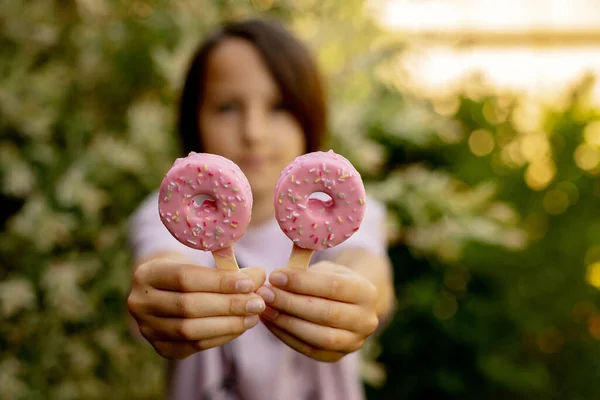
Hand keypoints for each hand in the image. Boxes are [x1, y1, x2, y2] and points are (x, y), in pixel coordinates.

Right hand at [128, 255, 265, 358]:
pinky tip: (240, 327)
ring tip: (253, 316)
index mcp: (146, 274)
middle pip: (188, 306)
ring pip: (190, 330)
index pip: (184, 278)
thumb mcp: (202, 263)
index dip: (219, 281)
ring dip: (228, 324)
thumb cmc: (188, 273)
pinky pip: (194, 346)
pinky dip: (221, 337)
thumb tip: (261, 276)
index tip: (249, 283)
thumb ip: (229, 269)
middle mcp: (139, 303)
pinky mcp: (161, 348)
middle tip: (258, 302)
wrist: (164, 293)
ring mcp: (147, 329)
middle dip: (228, 305)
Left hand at [256, 261, 378, 361]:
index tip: (275, 275)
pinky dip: (285, 336)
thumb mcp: (325, 267)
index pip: (333, 287)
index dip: (302, 282)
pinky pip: (309, 349)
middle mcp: (366, 320)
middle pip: (325, 313)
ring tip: (264, 308)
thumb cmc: (331, 281)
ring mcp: (354, 342)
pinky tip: (269, 321)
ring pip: (318, 336)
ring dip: (286, 322)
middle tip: (265, 293)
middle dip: (291, 303)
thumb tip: (289, 236)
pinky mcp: (336, 357)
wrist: (348, 308)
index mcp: (367, 292)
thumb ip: (306, 259)